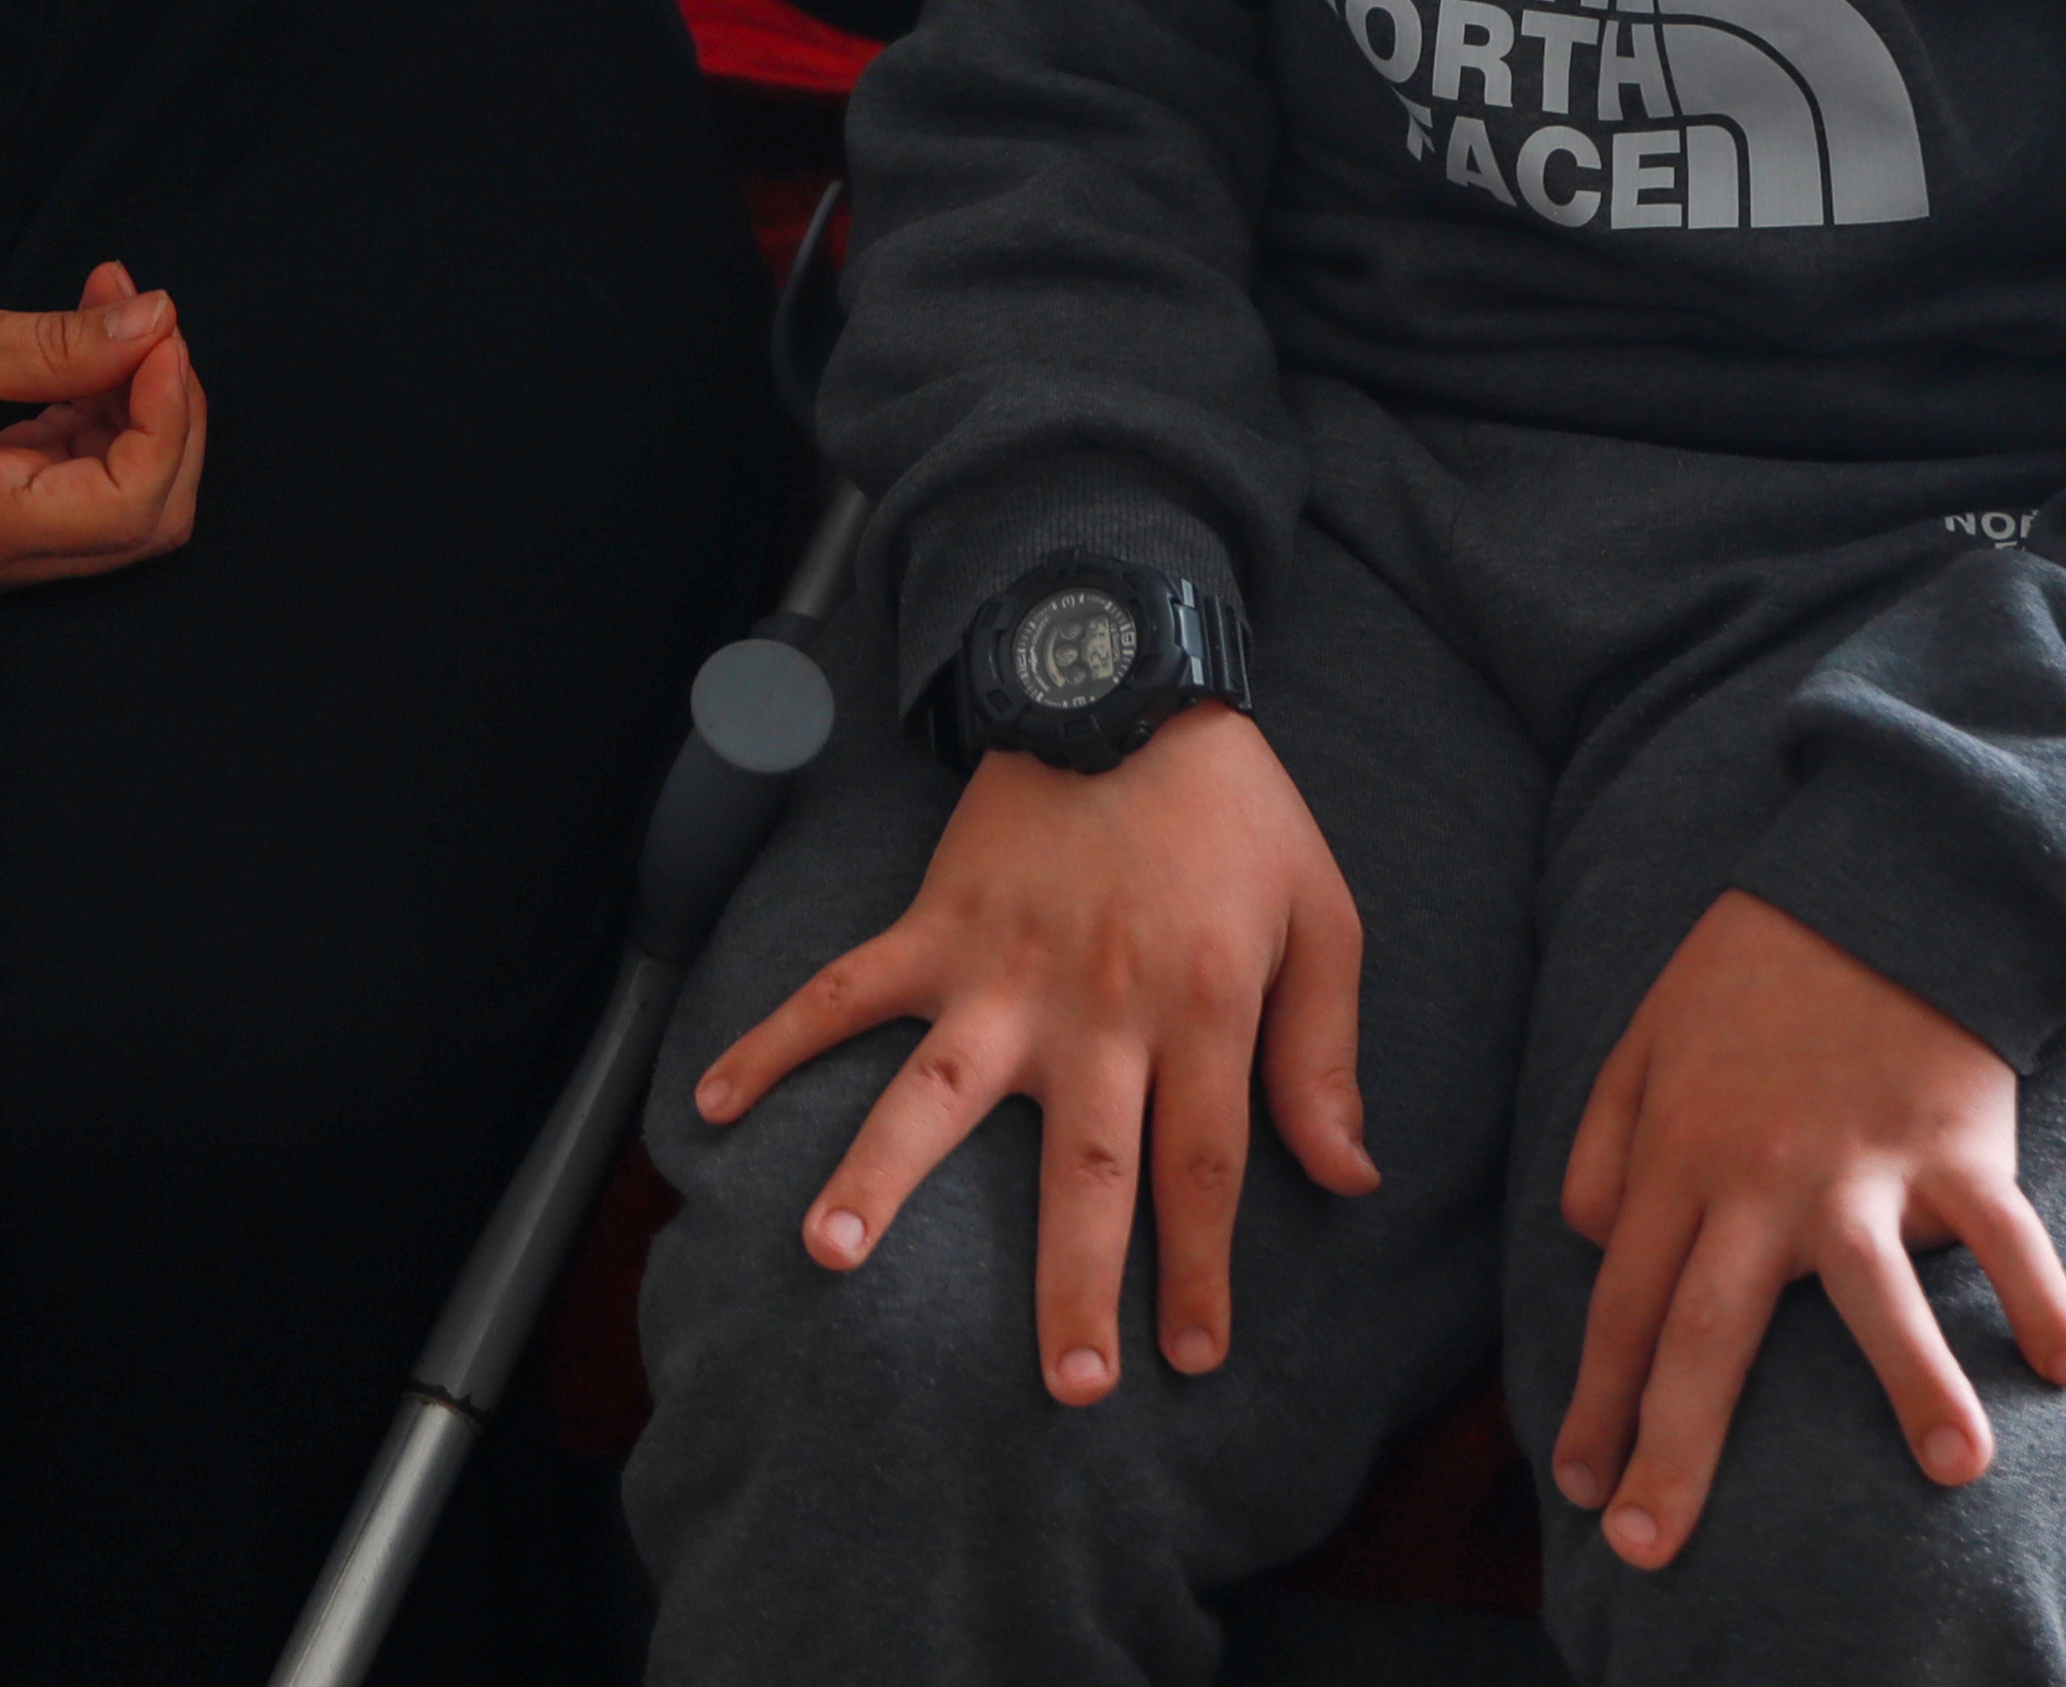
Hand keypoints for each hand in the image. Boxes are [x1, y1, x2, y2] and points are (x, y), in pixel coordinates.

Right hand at [0, 262, 208, 589]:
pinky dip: (101, 408)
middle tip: (150, 317)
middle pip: (144, 517)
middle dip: (168, 414)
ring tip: (112, 301)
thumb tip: (159, 324)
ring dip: (138, 401)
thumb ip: (58, 345)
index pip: (129, 507)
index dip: (168, 419)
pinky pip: (80, 475)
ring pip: (122, 495)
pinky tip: (89, 337)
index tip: (161, 334)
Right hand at [689, 698, 1379, 1404]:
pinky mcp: (934, 926)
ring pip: (938, 1089)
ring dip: (882, 1170)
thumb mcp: (1323, 919)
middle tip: (1069, 1382)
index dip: (1201, 1270)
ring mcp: (1002, 969)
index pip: (1202, 1169)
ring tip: (829, 1249)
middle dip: (1077, 1281)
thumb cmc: (1236, 813)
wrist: (1132, 682)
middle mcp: (1097, 1007)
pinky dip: (773, 1041)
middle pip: (1090, 1166)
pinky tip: (716, 1105)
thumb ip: (1324, 1056)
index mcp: (1198, 1010)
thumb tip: (1349, 1180)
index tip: (1192, 1356)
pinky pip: (843, 990)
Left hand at [1548, 890, 2065, 1571]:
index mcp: (1681, 1152)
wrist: (1875, 876)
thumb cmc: (1755, 973)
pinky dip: (2039, 1295)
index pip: (1625, 1301)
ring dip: (1913, 1384)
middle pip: (1708, 1329)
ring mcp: (1865, 1161)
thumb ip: (1605, 1142)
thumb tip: (1602, 1248)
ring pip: (1874, 1291)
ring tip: (1947, 1474)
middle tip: (1649, 1552)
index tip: (1582, 1487)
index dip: (1598, 1398)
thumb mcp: (1644, 1036)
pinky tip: (2063, 1367)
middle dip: (1674, 1447)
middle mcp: (1762, 1173)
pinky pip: (2004, 1231)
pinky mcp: (1957, 1140)